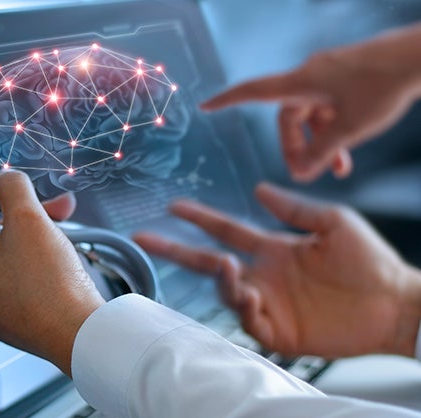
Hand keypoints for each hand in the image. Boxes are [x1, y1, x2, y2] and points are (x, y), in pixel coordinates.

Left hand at [0, 170, 104, 374]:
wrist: (82, 335)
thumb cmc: (48, 286)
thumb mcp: (30, 223)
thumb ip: (10, 188)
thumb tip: (4, 182)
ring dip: (19, 217)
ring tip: (57, 207)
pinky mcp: (4, 301)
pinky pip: (6, 259)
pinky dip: (28, 241)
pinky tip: (60, 224)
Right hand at [134, 183, 420, 358]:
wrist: (397, 304)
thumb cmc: (371, 262)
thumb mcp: (334, 223)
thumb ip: (295, 209)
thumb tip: (259, 189)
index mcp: (274, 250)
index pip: (227, 231)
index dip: (200, 219)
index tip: (174, 206)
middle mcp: (264, 276)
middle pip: (209, 263)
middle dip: (176, 250)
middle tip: (145, 237)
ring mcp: (269, 305)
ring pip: (227, 293)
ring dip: (222, 280)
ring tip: (228, 266)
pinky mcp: (280, 333)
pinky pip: (249, 321)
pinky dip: (244, 308)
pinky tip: (250, 294)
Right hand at [201, 27, 420, 181]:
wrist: (420, 56)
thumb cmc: (383, 86)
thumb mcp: (349, 129)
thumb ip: (322, 153)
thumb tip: (302, 173)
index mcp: (302, 82)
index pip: (253, 91)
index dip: (227, 100)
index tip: (206, 106)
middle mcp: (311, 75)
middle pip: (289, 117)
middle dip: (298, 147)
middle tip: (309, 173)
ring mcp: (331, 74)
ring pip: (314, 115)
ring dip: (322, 143)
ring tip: (341, 169)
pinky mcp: (349, 76)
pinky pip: (331, 107)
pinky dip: (335, 129)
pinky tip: (351, 150)